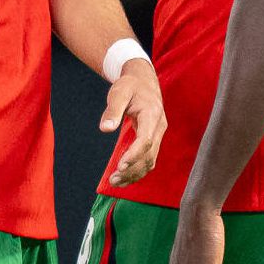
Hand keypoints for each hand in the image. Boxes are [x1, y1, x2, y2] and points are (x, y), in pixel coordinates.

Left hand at [102, 58, 166, 186]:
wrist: (143, 81)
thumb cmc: (130, 86)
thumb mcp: (119, 93)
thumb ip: (112, 110)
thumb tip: (105, 129)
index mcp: (152, 115)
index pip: (146, 140)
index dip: (134, 155)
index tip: (120, 165)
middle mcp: (159, 127)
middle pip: (149, 155)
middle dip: (132, 169)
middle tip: (113, 179)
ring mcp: (158, 135)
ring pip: (150, 160)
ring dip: (135, 174)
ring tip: (115, 182)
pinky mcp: (154, 140)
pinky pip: (149, 159)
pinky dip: (138, 170)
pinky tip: (124, 177)